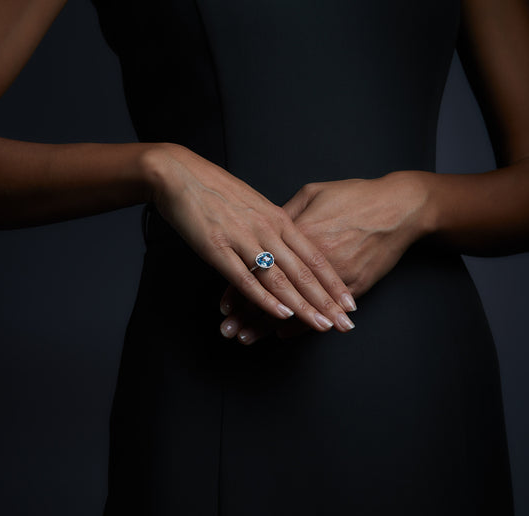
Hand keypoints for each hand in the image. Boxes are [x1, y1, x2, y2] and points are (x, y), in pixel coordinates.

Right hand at [142, 143, 356, 332]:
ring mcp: (243, 239)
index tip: (350, 302)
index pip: (314, 256)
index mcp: (278, 219)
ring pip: (280, 278)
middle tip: (345, 324)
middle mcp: (267, 230)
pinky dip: (265, 299)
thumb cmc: (218, 189)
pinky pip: (246, 279)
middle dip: (327, 301)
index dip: (333, 282)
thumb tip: (287, 245)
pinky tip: (280, 314)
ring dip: (303, 305)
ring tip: (322, 325)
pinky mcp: (218, 248)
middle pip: (303, 271)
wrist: (181, 174)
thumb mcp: (256, 204)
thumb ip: (274, 225)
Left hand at [219, 171, 431, 343]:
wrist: (398, 206)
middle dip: (246, 314)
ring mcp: (330, 274)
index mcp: (293, 233)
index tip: (224, 305)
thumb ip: (285, 215)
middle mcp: (307, 257)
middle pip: (270, 291)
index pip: (257, 266)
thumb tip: (264, 230)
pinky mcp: (352, 285)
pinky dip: (301, 326)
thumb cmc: (354, 196)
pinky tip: (283, 335)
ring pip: (293, 305)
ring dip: (266, 326)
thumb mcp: (313, 195)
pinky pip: (321, 310)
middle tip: (227, 331)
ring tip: (246, 339)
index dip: (237, 288)